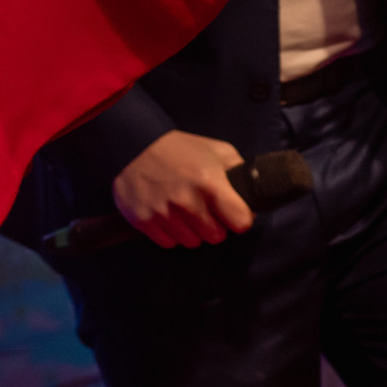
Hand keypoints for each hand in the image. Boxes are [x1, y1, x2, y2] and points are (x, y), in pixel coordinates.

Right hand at [113, 130, 255, 246]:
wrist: (132, 143)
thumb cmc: (178, 148)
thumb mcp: (216, 149)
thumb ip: (238, 170)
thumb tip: (253, 193)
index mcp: (209, 183)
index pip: (241, 222)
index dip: (239, 218)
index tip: (232, 213)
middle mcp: (186, 202)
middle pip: (216, 237)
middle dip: (213, 225)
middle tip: (203, 208)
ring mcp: (163, 213)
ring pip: (192, 242)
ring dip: (191, 230)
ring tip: (182, 210)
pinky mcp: (143, 220)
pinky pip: (168, 242)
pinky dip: (169, 232)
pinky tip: (166, 214)